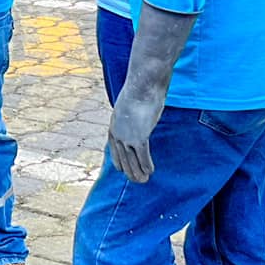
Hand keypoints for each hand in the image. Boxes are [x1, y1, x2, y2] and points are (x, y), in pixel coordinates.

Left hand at [104, 4, 196, 184]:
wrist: (143, 83)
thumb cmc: (140, 88)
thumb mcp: (132, 101)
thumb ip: (135, 109)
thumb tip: (141, 107)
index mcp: (114, 124)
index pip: (113, 147)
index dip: (118, 159)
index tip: (121, 169)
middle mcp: (117, 132)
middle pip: (121, 158)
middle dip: (129, 170)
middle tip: (135, 180)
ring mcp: (127, 136)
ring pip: (131, 161)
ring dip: (138, 172)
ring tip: (144, 181)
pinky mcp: (139, 137)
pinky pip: (142, 157)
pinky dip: (147, 165)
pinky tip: (151, 172)